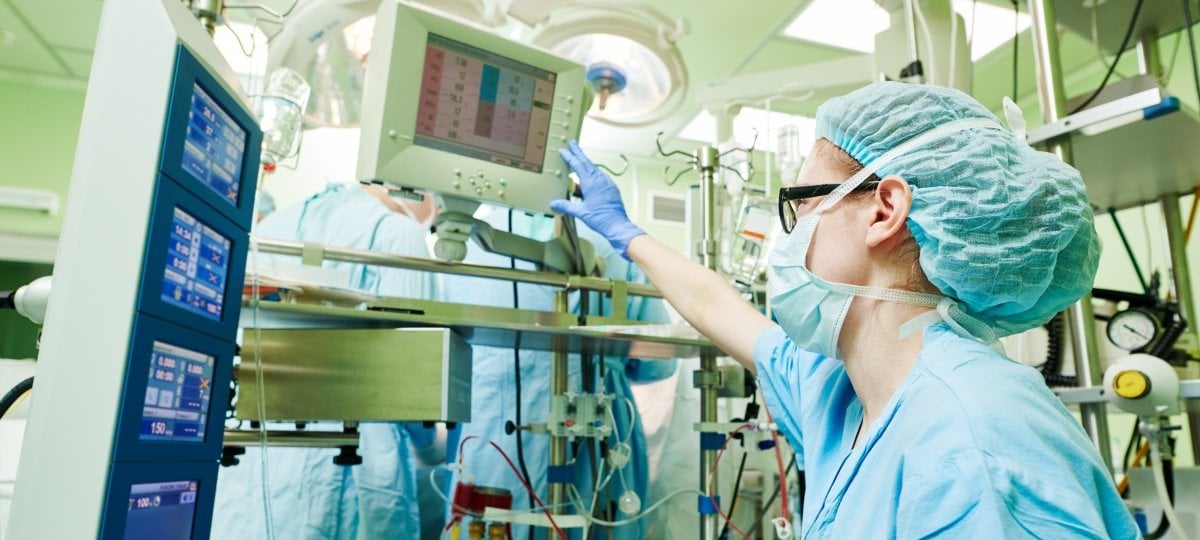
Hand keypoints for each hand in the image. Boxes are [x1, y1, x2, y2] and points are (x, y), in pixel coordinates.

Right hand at [551, 141, 645, 259]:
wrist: (618, 225)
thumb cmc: (602, 219)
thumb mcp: (580, 213)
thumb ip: (566, 207)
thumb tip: (554, 204)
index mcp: (591, 183)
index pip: (578, 166)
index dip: (570, 157)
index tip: (565, 151)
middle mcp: (600, 180)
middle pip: (587, 163)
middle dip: (579, 153)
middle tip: (573, 144)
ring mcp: (607, 183)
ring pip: (594, 169)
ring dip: (586, 162)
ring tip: (579, 158)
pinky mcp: (611, 188)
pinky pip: (600, 176)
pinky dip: (593, 172)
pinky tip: (590, 175)